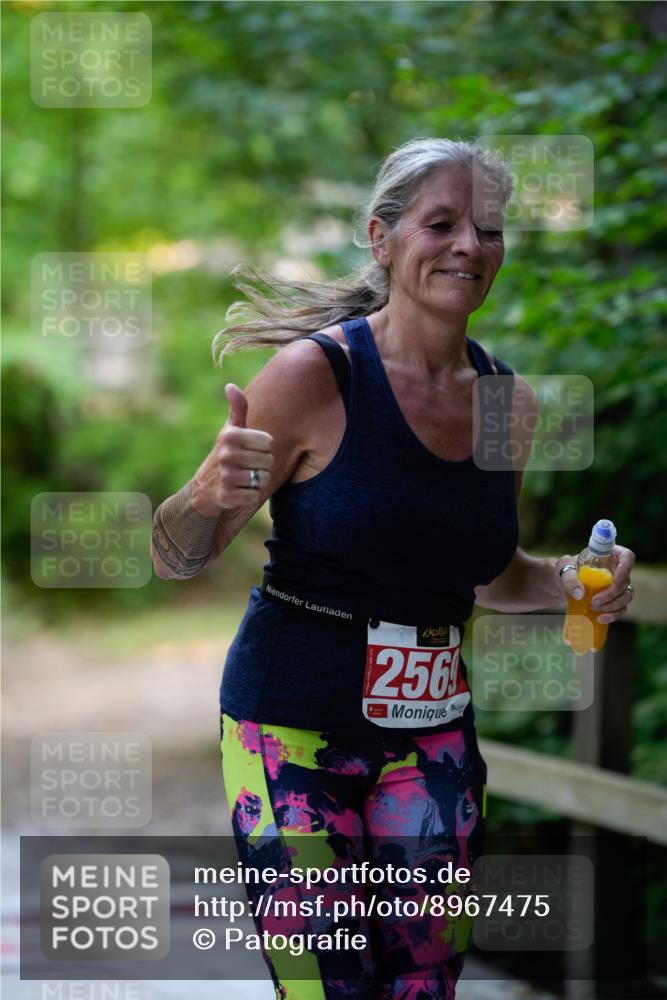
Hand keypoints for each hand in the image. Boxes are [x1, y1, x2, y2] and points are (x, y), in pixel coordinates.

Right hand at [190, 383, 273, 513]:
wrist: (205, 487)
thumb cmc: (226, 453)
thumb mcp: (231, 430)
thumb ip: (238, 409)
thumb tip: (230, 385)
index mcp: (230, 435)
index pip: (268, 441)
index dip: (263, 447)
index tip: (250, 449)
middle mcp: (226, 454)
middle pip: (268, 460)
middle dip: (263, 465)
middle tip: (248, 466)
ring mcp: (225, 476)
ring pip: (263, 479)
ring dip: (258, 481)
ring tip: (244, 478)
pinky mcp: (226, 497)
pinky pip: (254, 496)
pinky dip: (251, 496)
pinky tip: (239, 491)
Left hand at [556, 545, 635, 622]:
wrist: (562, 584)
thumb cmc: (565, 570)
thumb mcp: (563, 570)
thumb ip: (570, 578)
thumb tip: (580, 594)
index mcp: (608, 555)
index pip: (627, 556)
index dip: (626, 567)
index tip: (616, 579)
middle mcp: (616, 570)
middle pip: (626, 581)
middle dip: (611, 594)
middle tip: (594, 601)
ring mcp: (617, 586)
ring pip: (626, 596)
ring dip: (613, 605)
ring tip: (594, 609)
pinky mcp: (613, 600)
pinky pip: (621, 608)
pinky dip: (613, 615)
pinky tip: (600, 618)